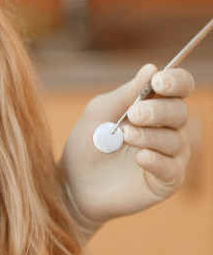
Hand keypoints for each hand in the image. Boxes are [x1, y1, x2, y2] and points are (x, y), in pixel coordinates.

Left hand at [59, 63, 193, 236]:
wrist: (73, 185)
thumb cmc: (87, 145)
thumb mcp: (99, 114)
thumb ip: (124, 94)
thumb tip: (151, 68)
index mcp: (155, 106)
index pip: (180, 87)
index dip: (175, 81)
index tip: (158, 82)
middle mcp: (169, 129)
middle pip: (179, 112)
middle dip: (158, 111)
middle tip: (134, 114)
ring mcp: (171, 156)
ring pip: (174, 140)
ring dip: (149, 136)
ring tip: (125, 136)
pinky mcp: (166, 181)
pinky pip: (171, 168)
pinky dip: (156, 160)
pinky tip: (140, 157)